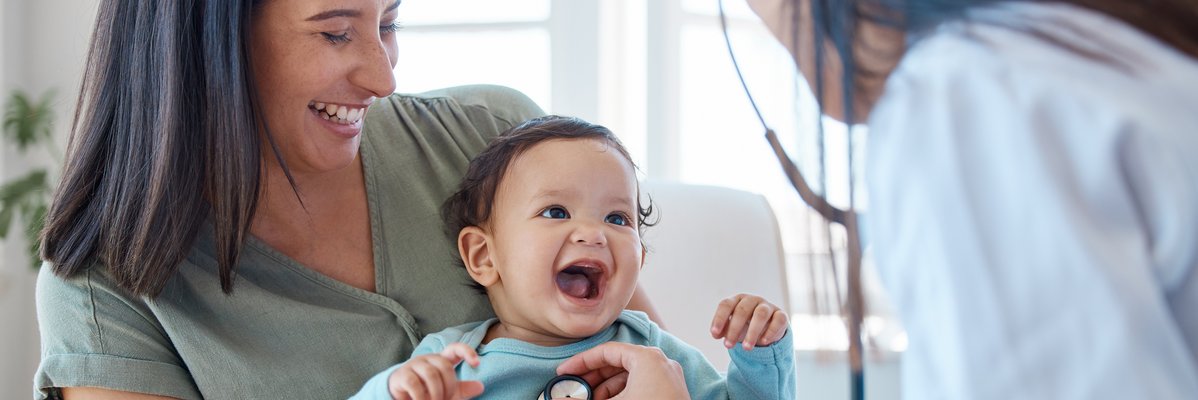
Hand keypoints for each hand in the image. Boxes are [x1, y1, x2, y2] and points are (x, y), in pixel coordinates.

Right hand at [388, 343, 483, 399]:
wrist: (403, 398)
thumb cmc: (428, 392)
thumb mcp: (448, 392)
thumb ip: (463, 389)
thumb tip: (480, 386)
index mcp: (441, 360)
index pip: (455, 349)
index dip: (466, 352)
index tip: (477, 364)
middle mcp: (428, 359)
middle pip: (445, 366)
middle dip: (449, 386)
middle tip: (446, 399)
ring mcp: (414, 365)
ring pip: (431, 374)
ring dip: (436, 393)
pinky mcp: (402, 375)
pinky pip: (414, 383)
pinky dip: (421, 397)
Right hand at [556, 342, 690, 399]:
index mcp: (647, 358)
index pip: (606, 351)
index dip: (581, 362)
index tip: (563, 373)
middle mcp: (660, 363)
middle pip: (618, 363)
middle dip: (593, 378)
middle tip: (574, 390)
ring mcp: (668, 379)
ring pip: (629, 377)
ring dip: (605, 389)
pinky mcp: (670, 394)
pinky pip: (641, 387)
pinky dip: (622, 395)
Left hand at [710, 293, 788, 349]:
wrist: (768, 329)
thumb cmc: (745, 326)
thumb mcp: (733, 328)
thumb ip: (723, 330)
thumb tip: (715, 334)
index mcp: (737, 300)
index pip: (726, 304)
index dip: (719, 319)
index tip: (714, 334)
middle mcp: (752, 300)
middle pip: (742, 310)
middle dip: (734, 329)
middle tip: (728, 345)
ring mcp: (767, 306)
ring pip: (760, 314)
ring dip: (752, 332)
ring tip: (746, 348)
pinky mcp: (781, 315)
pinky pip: (778, 320)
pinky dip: (771, 331)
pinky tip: (763, 342)